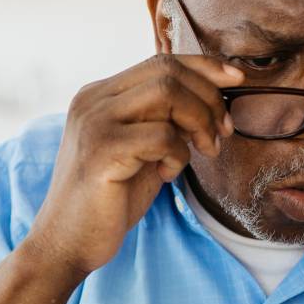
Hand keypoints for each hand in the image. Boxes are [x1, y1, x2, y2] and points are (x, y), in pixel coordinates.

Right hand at [25, 55, 240, 275]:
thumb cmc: (109, 200)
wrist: (67, 242)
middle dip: (208, 99)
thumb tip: (213, 100)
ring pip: (166, 93)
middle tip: (221, 134)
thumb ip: (164, 120)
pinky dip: (177, 155)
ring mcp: (94, 123)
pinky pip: (161, 136)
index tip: (236, 80)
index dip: (204, 66)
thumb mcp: (141, 150)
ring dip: (199, 121)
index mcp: (100, 95)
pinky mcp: (101, 152)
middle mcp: (93, 100)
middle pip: (167, 71)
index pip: (160, 61)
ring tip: (202, 151)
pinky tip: (166, 175)